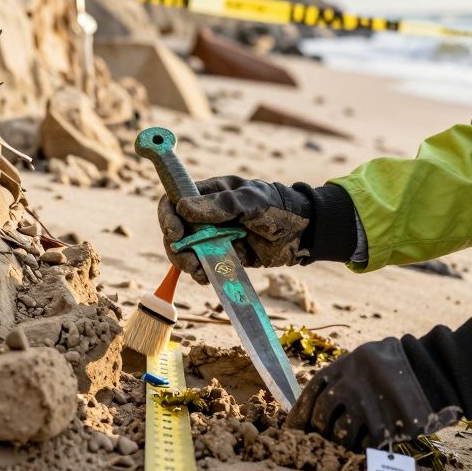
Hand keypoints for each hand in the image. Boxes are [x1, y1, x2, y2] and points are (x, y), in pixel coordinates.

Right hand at [157, 176, 313, 283]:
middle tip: (188, 262)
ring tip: (199, 272)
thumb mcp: (251, 201)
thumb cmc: (278, 207)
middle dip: (177, 248)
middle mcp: (207, 215)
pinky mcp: (225, 256)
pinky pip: (205, 266)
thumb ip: (221, 205)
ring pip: (188, 252)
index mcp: (210, 194)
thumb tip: (183, 208)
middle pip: (176, 231)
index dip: (168, 216)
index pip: (175, 200)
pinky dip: (203, 273)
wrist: (303, 233)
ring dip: (189, 264)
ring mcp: (215, 237)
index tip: (174, 233)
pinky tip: (208, 277)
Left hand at [285, 317, 471, 450]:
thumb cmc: (405, 366)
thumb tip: (321, 402)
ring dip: (343, 443)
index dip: (300, 411)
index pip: (312, 390)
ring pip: (340, 434)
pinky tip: (370, 448)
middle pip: (322, 415)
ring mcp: (367, 405)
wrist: (440, 372)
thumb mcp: (373, 357)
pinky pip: (364, 446)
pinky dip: (364, 450)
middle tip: (323, 440)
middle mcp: (351, 383)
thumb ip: (348, 374)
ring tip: (353, 443)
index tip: (295, 427)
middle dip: (320, 430)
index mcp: (346, 363)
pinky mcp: (384, 426)